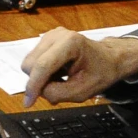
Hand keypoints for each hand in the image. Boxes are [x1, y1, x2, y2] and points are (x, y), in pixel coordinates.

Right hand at [20, 31, 137, 103]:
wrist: (108, 59)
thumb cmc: (100, 72)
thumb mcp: (82, 91)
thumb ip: (57, 93)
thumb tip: (38, 92)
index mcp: (70, 43)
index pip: (42, 66)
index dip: (33, 86)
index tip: (29, 103)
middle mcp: (57, 35)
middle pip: (30, 64)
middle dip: (38, 82)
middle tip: (58, 89)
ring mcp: (50, 36)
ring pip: (30, 64)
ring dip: (41, 78)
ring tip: (61, 79)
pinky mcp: (46, 40)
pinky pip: (34, 61)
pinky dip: (43, 72)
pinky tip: (58, 73)